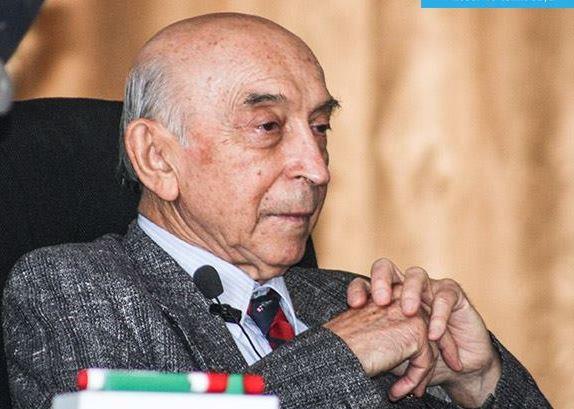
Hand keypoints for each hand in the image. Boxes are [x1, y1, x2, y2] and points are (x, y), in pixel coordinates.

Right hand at [324, 296, 436, 400]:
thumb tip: (414, 353)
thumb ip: (392, 329)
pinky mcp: (416, 331)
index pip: (415, 315)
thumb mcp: (370, 329)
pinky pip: (424, 362)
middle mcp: (402, 297)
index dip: (419, 345)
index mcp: (388, 292)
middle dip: (428, 361)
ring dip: (417, 376)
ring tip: (403, 391)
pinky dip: (412, 381)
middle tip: (419, 388)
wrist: (334, 351)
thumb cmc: (343, 343)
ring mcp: (411, 312)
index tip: (417, 369)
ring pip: (428, 349)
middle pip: (428, 330)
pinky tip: (395, 392)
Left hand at [347, 258, 501, 406]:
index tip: (354, 305)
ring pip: (415, 275)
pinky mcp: (453, 295)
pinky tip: (434, 334)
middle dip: (381, 280)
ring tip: (408, 312)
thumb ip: (374, 349)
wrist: (457, 369)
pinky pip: (444, 296)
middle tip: (381, 300)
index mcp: (384, 297)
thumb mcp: (391, 354)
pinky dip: (439, 315)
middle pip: (386, 267)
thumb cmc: (418, 358)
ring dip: (410, 292)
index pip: (364, 283)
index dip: (357, 290)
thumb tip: (350, 355)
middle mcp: (403, 287)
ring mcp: (428, 287)